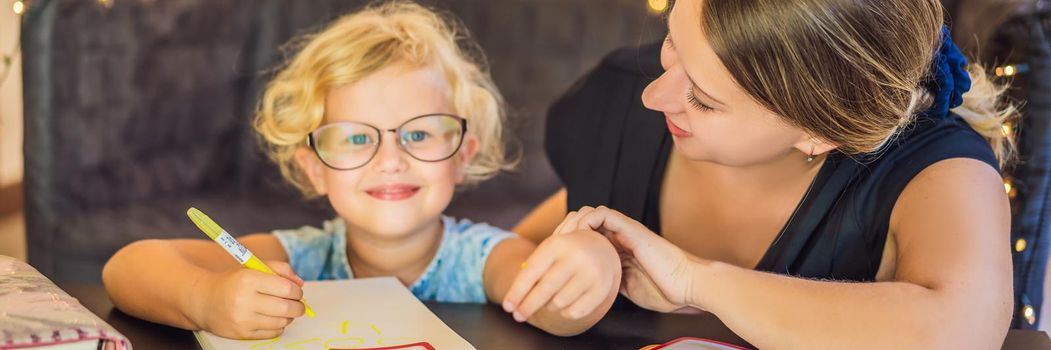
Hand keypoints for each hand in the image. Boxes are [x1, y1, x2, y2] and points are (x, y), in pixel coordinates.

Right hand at [191, 261, 305, 338]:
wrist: (204, 300)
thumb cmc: (234, 282)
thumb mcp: (254, 268)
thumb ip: (280, 270)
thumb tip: (300, 284)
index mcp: (248, 280)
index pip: (286, 288)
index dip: (297, 291)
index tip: (296, 291)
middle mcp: (244, 300)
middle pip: (286, 308)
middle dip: (298, 306)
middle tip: (298, 304)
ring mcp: (243, 319)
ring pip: (282, 321)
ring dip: (289, 316)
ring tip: (284, 310)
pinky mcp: (242, 333)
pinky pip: (273, 333)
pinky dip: (278, 326)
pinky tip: (273, 318)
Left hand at [501, 230, 620, 322]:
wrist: (601, 248)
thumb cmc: (565, 254)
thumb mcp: (549, 252)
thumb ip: (532, 271)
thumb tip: (514, 300)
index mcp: (557, 243)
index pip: (532, 271)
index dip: (517, 292)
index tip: (507, 307)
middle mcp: (576, 256)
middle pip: (544, 289)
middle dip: (527, 306)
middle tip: (517, 316)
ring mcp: (591, 272)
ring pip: (559, 303)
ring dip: (549, 306)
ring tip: (550, 299)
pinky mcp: (602, 287)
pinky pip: (575, 311)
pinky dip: (565, 313)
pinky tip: (565, 304)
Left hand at [559, 206, 699, 311]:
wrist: (687, 285)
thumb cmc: (663, 290)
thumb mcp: (626, 287)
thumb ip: (609, 280)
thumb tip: (588, 287)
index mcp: (618, 249)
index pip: (585, 236)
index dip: (568, 242)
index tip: (556, 257)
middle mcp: (620, 236)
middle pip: (583, 221)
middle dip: (566, 231)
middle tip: (555, 248)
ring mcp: (626, 230)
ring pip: (590, 213)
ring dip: (573, 223)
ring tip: (565, 241)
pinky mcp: (632, 228)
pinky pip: (604, 214)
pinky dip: (587, 220)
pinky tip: (580, 236)